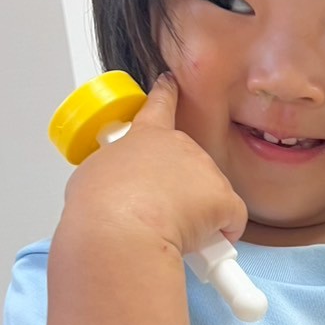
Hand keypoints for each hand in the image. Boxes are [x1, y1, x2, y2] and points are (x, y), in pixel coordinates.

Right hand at [63, 75, 246, 254]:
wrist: (119, 232)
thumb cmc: (98, 209)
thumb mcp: (93, 178)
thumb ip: (113, 173)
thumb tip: (117, 190)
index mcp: (143, 137)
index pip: (158, 105)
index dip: (165, 94)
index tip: (170, 83)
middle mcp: (179, 145)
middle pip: (187, 165)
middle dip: (179, 190)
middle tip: (154, 213)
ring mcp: (205, 169)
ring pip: (208, 195)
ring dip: (195, 214)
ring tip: (164, 229)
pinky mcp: (224, 197)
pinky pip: (231, 218)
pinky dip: (220, 232)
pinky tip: (200, 241)